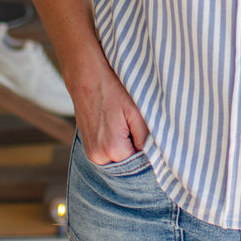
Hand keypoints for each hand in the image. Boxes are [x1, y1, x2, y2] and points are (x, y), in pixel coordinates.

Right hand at [68, 50, 149, 164]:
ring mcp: (91, 153)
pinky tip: (119, 126)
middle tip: (141, 129)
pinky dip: (118, 145)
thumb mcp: (137, 112)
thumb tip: (154, 157)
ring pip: (119, 160)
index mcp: (113, 150)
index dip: (150, 153)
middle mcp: (99, 157)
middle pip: (128, 165)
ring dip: (127, 149)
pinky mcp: (88, 147)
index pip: (140, 165)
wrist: (86, 76)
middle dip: (138, 152)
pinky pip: (109, 154)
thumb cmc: (113, 90)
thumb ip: (146, 139)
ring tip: (129, 125)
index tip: (154, 139)